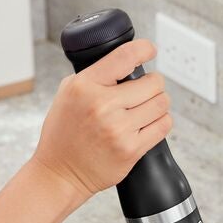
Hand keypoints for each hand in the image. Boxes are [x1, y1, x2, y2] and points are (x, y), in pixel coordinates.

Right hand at [31, 38, 171, 204]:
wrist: (60, 173)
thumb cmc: (64, 133)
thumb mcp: (68, 93)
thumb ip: (94, 74)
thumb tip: (127, 60)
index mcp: (84, 86)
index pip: (125, 56)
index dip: (145, 49)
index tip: (150, 50)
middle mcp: (102, 106)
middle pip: (152, 82)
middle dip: (153, 84)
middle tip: (146, 90)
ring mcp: (118, 129)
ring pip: (162, 103)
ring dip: (159, 103)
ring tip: (147, 107)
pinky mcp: (130, 150)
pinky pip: (163, 126)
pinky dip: (160, 122)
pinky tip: (149, 123)